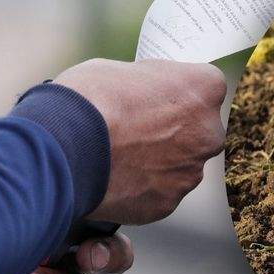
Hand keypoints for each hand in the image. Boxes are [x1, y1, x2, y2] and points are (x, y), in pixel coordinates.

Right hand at [54, 58, 226, 224]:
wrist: (65, 146)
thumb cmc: (91, 99)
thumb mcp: (124, 70)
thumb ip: (149, 86)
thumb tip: (145, 95)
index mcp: (204, 90)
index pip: (202, 89)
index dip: (173, 94)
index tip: (153, 99)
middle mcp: (208, 133)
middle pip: (196, 131)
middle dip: (172, 132)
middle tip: (135, 130)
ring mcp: (189, 172)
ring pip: (179, 166)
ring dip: (157, 162)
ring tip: (119, 156)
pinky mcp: (167, 203)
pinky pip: (158, 193)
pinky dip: (141, 188)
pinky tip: (115, 177)